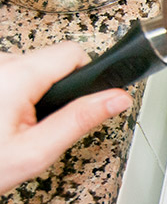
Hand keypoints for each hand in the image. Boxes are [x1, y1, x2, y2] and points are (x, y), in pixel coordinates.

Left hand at [0, 42, 132, 193]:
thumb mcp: (37, 151)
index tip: (80, 102)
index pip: (74, 52)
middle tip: (40, 127)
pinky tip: (3, 121)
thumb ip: (81, 120)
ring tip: (15, 128)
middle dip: (56, 92)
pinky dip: (15, 96)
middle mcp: (1, 63)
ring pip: (32, 69)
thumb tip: (117, 99)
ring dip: (33, 96)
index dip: (86, 77)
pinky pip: (12, 76)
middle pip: (52, 61)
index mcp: (17, 76)